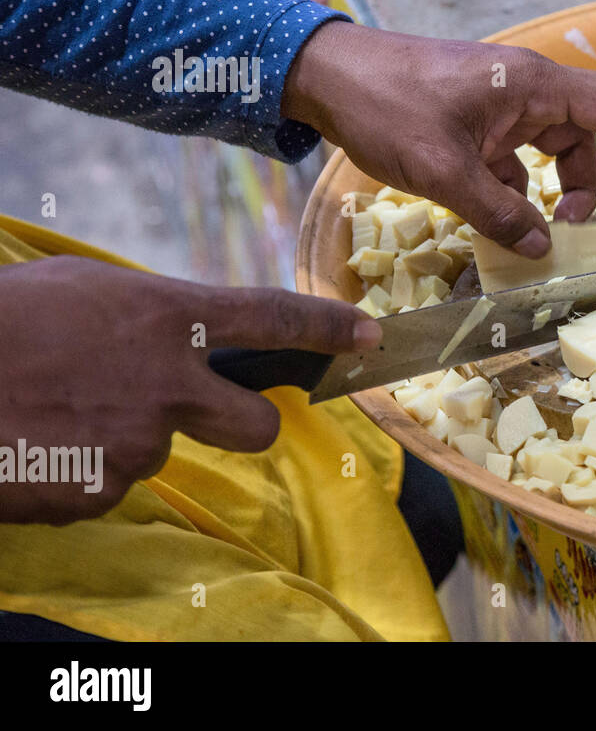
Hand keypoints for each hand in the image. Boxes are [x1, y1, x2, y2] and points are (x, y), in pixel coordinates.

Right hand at [0, 256, 381, 524]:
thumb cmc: (4, 319)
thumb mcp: (84, 289)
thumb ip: (150, 312)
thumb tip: (179, 333)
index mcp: (166, 317)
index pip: (274, 319)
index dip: (330, 330)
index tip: (370, 338)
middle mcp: (169, 385)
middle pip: (257, 426)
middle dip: (245, 423)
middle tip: (199, 409)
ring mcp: (137, 444)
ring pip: (161, 451)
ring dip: (128, 437)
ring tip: (64, 411)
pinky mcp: (98, 493)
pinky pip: (109, 485)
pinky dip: (84, 469)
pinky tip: (44, 443)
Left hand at [281, 22, 595, 257]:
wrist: (325, 76)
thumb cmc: (386, 106)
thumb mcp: (444, 171)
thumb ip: (500, 213)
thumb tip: (544, 251)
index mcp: (535, 85)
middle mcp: (530, 89)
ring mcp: (507, 105)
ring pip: (563, 149)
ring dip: (570, 191)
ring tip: (559, 234)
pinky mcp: (482, 122)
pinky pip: (524, 158)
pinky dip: (528, 191)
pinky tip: (512, 224)